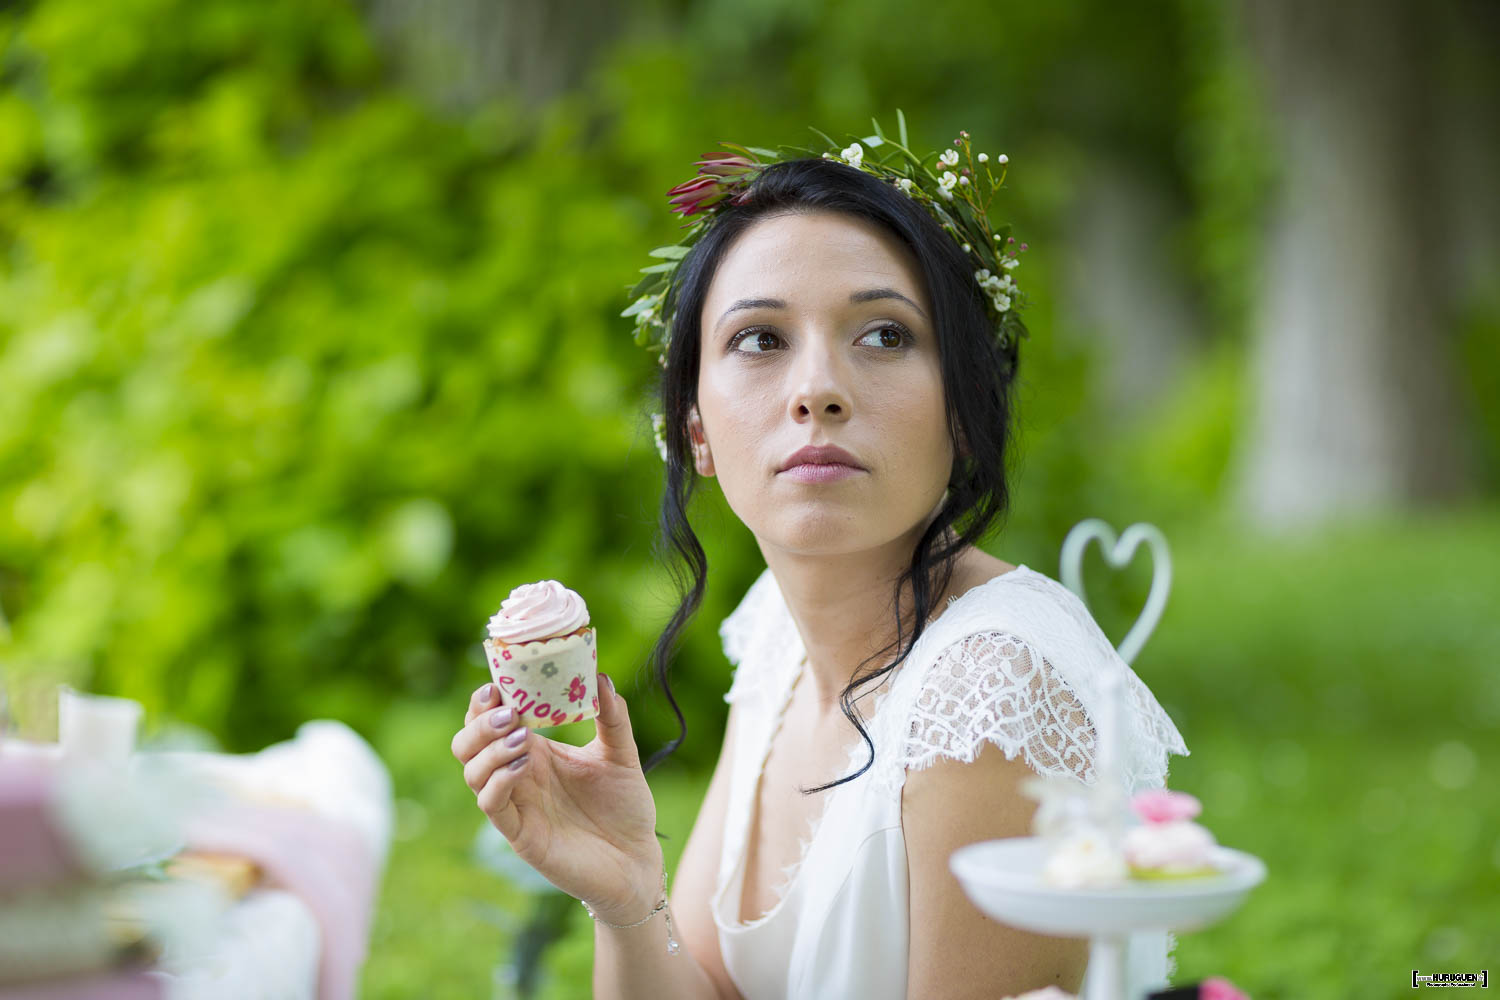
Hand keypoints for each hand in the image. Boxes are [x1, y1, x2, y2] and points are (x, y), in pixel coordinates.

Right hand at [451, 673, 663, 921]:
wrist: (637, 859)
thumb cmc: (625, 808)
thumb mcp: (621, 754)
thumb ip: (612, 717)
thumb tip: (601, 676)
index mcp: (535, 752)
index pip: (491, 719)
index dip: (486, 700)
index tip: (499, 681)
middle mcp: (517, 775)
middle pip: (468, 743)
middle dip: (479, 722)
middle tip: (507, 710)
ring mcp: (516, 805)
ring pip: (472, 772)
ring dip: (489, 748)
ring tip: (520, 733)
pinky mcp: (520, 834)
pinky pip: (491, 805)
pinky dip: (499, 781)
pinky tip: (523, 765)